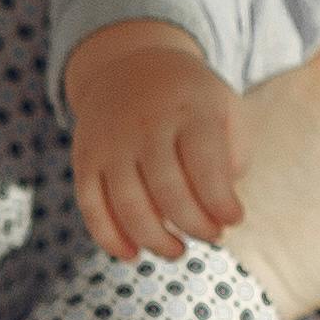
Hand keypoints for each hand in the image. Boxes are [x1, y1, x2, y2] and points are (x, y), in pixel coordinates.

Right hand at [65, 22, 248, 263]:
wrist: (128, 65)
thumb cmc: (190, 100)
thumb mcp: (224, 108)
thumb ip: (234, 153)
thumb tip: (221, 207)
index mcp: (189, 110)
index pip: (206, 167)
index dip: (221, 204)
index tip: (235, 220)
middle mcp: (145, 125)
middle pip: (168, 192)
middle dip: (195, 226)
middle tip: (213, 236)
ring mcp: (110, 143)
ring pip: (128, 206)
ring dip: (156, 241)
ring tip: (177, 250)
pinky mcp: (85, 160)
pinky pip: (91, 207)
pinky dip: (110, 238)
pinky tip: (133, 254)